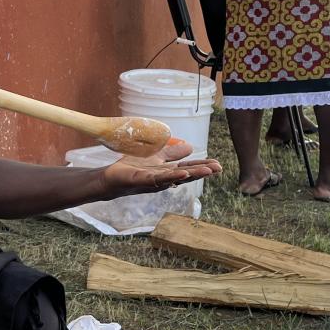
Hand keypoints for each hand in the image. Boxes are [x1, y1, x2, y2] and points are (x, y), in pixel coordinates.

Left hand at [99, 139, 221, 197]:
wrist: (111, 177)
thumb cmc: (132, 167)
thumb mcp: (156, 156)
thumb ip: (172, 153)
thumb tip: (191, 147)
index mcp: (167, 172)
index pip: (188, 168)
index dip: (203, 167)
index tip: (218, 165)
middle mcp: (164, 179)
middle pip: (186, 174)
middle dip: (202, 171)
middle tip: (219, 168)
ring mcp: (154, 181)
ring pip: (176, 177)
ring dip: (192, 174)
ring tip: (207, 171)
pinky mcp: (142, 181)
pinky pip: (158, 179)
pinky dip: (171, 176)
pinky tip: (182, 173)